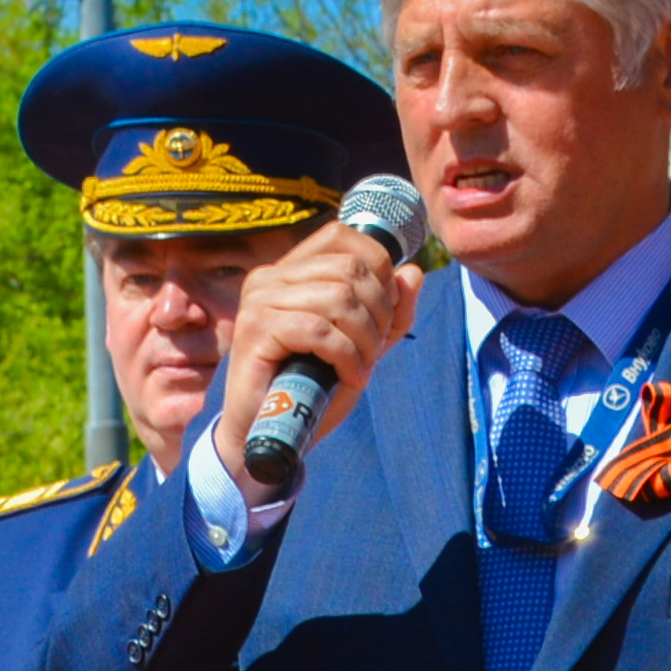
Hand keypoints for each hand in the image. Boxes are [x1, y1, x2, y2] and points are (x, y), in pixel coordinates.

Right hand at [208, 213, 430, 491]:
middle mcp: (270, 277)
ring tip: (362, 367)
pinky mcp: (256, 329)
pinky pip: (320, 331)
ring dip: (365, 339)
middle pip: (350, 268)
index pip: (342, 236)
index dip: (377, 267)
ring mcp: (259, 300)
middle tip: (375, 350)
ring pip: (339, 298)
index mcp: (290, 271)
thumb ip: (390, 312)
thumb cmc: (310, 390)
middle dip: (378, 312)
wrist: (267, 434)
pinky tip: (349, 377)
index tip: (384, 311)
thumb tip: (414, 272)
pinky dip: (347, 357)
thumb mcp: (363, 347)